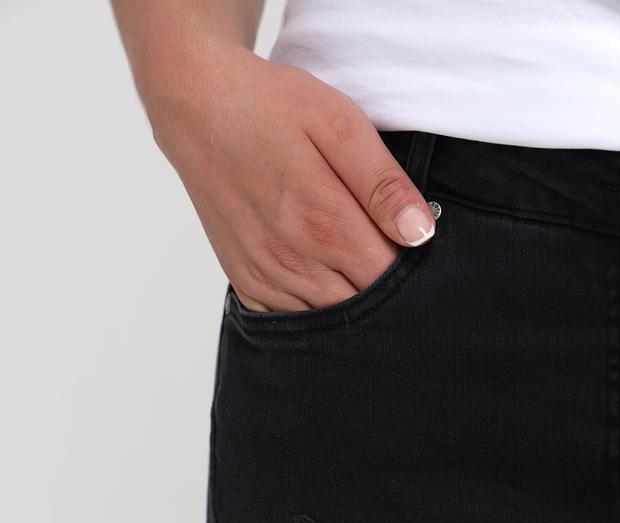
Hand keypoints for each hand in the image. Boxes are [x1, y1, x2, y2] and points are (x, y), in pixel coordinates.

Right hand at [148, 43, 436, 312]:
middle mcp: (292, 260)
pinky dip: (312, 307)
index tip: (411, 247)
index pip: (388, 279)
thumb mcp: (339, 125)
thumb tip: (420, 234)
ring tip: (352, 261)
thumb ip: (382, 184)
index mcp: (324, 222)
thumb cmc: (271, 108)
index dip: (409, 270)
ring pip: (326, 317)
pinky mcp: (244, 281)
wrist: (197, 107)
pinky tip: (318, 276)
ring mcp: (264, 275)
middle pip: (360, 305)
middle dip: (382, 289)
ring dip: (348, 301)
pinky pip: (290, 317)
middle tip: (382, 251)